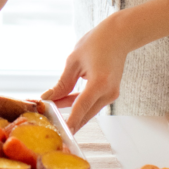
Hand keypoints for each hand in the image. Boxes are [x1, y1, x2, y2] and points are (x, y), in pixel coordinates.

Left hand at [41, 14, 131, 132]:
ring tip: (53, 111)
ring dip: (72, 111)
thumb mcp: (74, 60)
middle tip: (51, 125)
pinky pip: (93, 103)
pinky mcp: (111, 93)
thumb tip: (49, 98)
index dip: (69, 121)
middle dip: (68, 119)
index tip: (60, 133)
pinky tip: (65, 102)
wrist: (119, 36)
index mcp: (99, 83)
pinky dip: (80, 105)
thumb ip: (63, 83)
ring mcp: (112, 94)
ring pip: (89, 110)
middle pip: (85, 113)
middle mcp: (109, 92)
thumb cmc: (96, 43)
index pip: (80, 107)